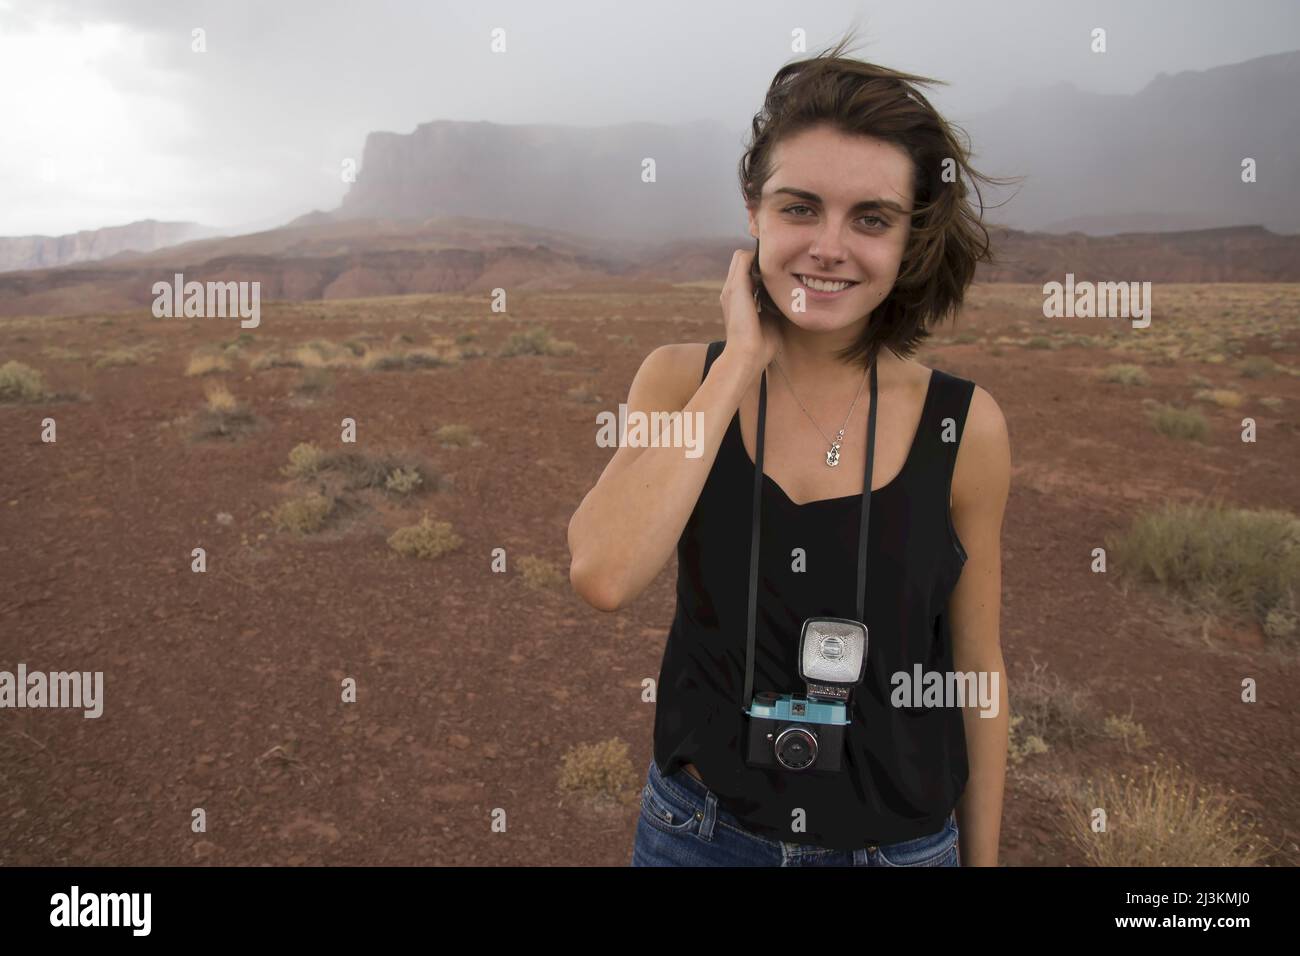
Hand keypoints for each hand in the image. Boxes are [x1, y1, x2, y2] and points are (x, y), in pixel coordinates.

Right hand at [719, 249, 780, 377]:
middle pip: (742, 261)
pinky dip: (757, 257)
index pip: (745, 272)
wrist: (747, 355)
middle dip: (761, 260)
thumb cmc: (761, 344)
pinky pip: (743, 258)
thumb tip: (790, 296)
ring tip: (777, 263)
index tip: (779, 272)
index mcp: (737, 300)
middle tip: (781, 264)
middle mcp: (731, 291)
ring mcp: (731, 288)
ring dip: (759, 258)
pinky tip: (773, 265)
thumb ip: (774, 305)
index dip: (760, 268)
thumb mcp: (770, 319)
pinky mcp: (736, 286)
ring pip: (741, 256)